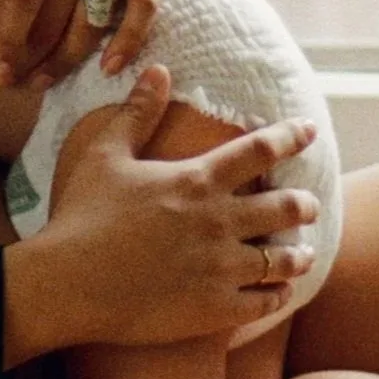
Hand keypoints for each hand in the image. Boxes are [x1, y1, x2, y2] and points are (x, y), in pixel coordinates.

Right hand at [0, 66, 319, 363]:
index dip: (290, 136)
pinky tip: (280, 292)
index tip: (309, 129)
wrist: (68, 283)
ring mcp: (220, 268)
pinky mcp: (214, 308)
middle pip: (285, 207)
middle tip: (310, 205)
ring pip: (283, 259)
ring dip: (300, 254)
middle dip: (304, 204)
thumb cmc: (82, 216)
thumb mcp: (106, 154)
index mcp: (196, 180)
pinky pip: (264, 302)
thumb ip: (137, 112)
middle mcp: (218, 221)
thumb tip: (158, 69)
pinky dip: (278, 295)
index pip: (260, 151)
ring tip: (306, 253)